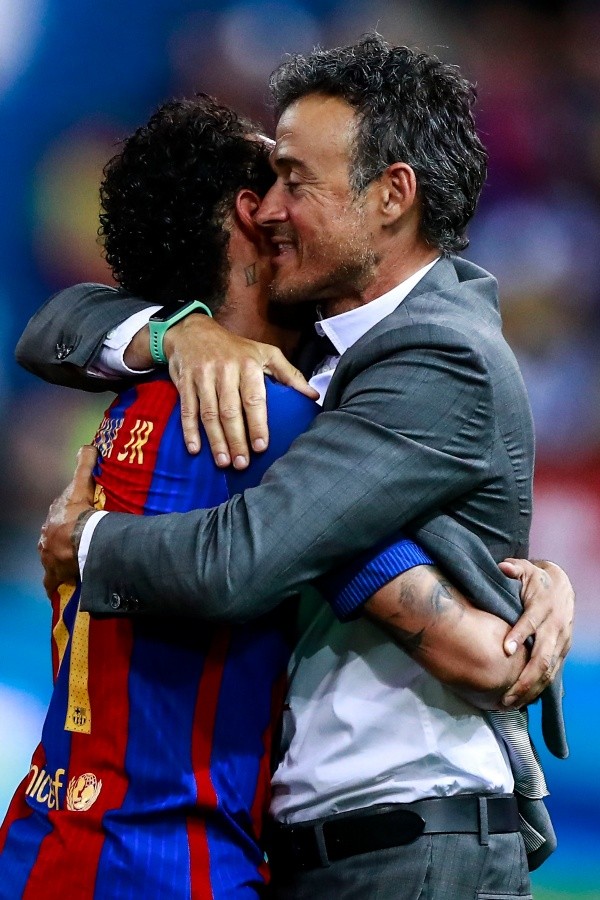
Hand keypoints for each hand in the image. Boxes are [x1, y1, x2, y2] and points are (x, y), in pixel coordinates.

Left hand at [38, 445, 97, 597]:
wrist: (80, 541)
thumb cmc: (80, 514)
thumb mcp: (82, 486)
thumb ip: (84, 466)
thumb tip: (88, 446)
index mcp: (53, 517)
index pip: (60, 513)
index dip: (70, 513)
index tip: (80, 514)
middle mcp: (46, 536)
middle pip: (55, 535)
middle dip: (64, 536)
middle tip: (80, 539)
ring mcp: (49, 556)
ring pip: (53, 556)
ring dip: (62, 558)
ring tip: (75, 560)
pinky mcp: (55, 574)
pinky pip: (53, 581)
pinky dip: (55, 584)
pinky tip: (61, 586)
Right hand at [163, 314, 317, 466]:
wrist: (193, 331)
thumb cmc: (235, 347)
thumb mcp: (266, 353)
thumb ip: (290, 375)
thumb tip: (313, 396)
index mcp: (248, 365)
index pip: (254, 399)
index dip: (257, 424)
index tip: (261, 447)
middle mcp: (224, 370)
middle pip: (230, 410)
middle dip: (236, 439)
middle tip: (242, 464)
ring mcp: (202, 377)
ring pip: (209, 413)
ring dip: (216, 440)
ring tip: (224, 462)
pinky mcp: (184, 383)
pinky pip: (187, 409)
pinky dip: (189, 431)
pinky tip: (195, 449)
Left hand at [497, 558, 573, 707]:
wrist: (562, 586)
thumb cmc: (537, 579)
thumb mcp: (526, 569)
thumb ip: (514, 569)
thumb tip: (503, 567)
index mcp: (544, 606)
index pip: (532, 622)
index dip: (520, 635)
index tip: (506, 650)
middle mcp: (555, 626)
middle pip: (542, 656)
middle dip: (525, 678)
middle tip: (505, 694)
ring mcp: (561, 641)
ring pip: (549, 670)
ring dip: (531, 689)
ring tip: (511, 703)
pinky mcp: (563, 650)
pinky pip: (553, 672)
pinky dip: (539, 687)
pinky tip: (524, 700)